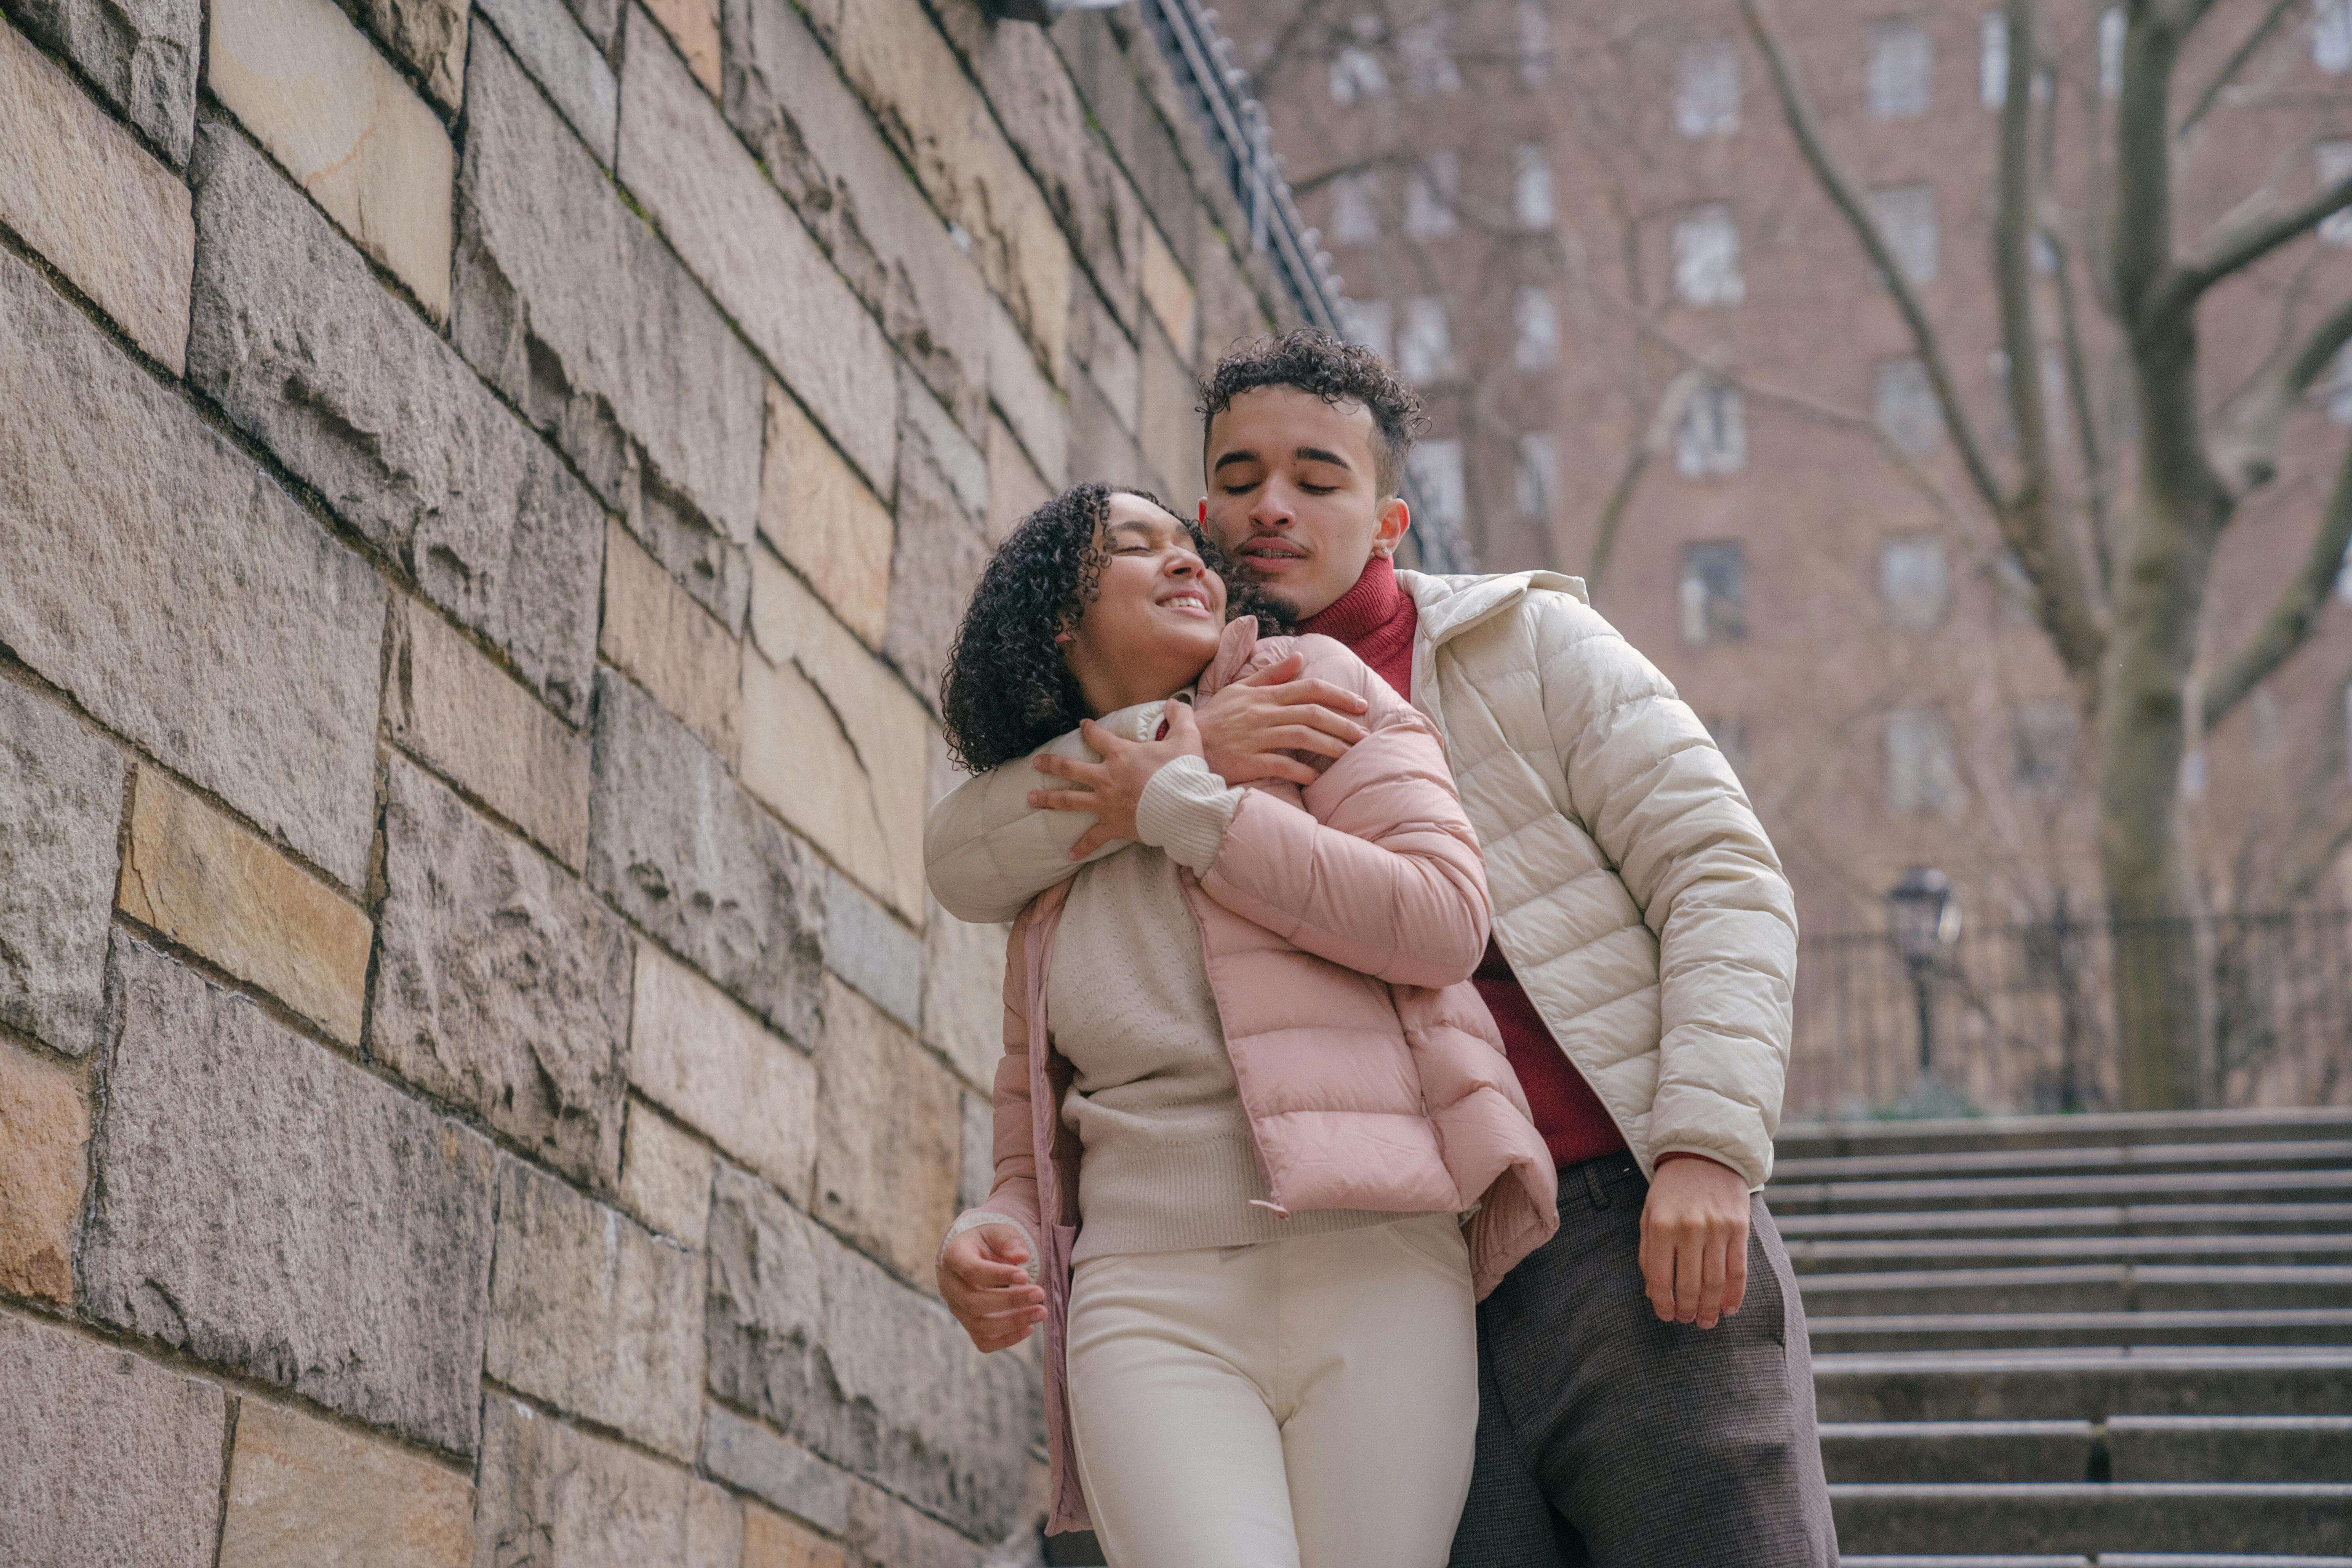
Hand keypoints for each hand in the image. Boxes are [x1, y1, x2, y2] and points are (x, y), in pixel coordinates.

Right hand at [939, 1224, 1046, 1352]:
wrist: (973, 1255)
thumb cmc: (987, 1242)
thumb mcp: (997, 1231)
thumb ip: (1009, 1240)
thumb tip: (1022, 1256)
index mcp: (954, 1257)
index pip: (971, 1271)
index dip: (998, 1275)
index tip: (1025, 1275)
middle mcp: (950, 1286)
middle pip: (974, 1302)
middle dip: (1010, 1301)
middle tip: (1039, 1294)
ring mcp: (957, 1308)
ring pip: (978, 1325)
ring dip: (1012, 1322)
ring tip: (1041, 1312)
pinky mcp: (968, 1324)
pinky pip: (983, 1341)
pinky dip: (1006, 1339)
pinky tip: (1029, 1328)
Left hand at [1028, 702, 1209, 860]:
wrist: (1185, 806)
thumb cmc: (1184, 771)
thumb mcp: (1186, 737)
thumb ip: (1180, 716)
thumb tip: (1176, 702)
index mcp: (1120, 755)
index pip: (1097, 737)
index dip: (1089, 729)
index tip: (1083, 726)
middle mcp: (1106, 777)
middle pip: (1070, 769)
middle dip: (1051, 764)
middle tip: (1036, 763)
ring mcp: (1106, 803)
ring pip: (1069, 800)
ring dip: (1048, 800)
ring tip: (1030, 800)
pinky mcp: (1113, 826)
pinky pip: (1093, 838)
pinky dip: (1082, 847)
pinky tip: (1070, 854)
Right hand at [1191, 652, 1370, 786]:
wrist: (1185, 744)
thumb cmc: (1215, 718)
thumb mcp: (1239, 689)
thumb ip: (1271, 675)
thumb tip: (1299, 657)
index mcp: (1264, 695)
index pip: (1309, 688)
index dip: (1339, 695)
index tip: (1361, 705)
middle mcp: (1264, 714)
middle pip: (1312, 714)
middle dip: (1343, 724)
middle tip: (1364, 735)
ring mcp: (1256, 737)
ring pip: (1302, 737)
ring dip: (1330, 746)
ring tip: (1349, 755)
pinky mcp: (1248, 760)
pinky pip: (1281, 765)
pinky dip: (1301, 772)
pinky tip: (1315, 778)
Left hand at [1638, 1153, 1750, 1328]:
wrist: (1704, 1155)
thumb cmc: (1671, 1190)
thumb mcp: (1649, 1215)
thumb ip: (1648, 1252)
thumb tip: (1653, 1293)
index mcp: (1660, 1227)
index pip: (1659, 1277)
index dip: (1662, 1303)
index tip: (1666, 1316)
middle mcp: (1689, 1229)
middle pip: (1689, 1284)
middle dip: (1687, 1310)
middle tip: (1687, 1321)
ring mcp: (1716, 1229)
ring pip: (1714, 1282)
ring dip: (1710, 1308)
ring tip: (1706, 1321)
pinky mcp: (1739, 1228)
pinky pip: (1738, 1270)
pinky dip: (1735, 1294)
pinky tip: (1729, 1308)